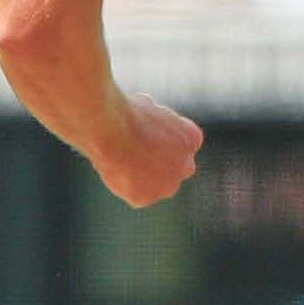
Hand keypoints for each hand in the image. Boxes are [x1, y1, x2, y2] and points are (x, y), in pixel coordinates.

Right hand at [90, 93, 203, 208]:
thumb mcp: (147, 105)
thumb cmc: (125, 112)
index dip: (161, 142)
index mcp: (192, 138)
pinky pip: (134, 194)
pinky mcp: (145, 198)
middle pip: (175, 170)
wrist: (111, 129)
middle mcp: (186, 165)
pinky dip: (123, 185)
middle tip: (135, 155)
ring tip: (119, 159)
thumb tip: (146, 116)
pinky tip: (113, 169)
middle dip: (159, 166)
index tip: (144, 138)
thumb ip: (154, 120)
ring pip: (155, 186)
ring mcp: (168, 186)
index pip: (181, 147)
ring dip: (142, 178)